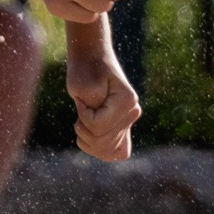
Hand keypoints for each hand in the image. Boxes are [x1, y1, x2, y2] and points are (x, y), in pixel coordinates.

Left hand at [66, 39, 139, 160]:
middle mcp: (133, 112)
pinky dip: (97, 148)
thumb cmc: (84, 69)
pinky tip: (89, 134)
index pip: (98, 127)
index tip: (81, 100)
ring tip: (83, 122)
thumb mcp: (82, 87)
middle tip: (81, 111)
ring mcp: (129, 120)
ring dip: (88, 140)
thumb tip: (100, 141)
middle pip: (103, 142)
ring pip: (107, 151)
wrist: (91, 59)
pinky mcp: (124, 128)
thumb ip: (90, 114)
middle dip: (84, 130)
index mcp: (127, 100)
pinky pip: (115, 153)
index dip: (83, 117)